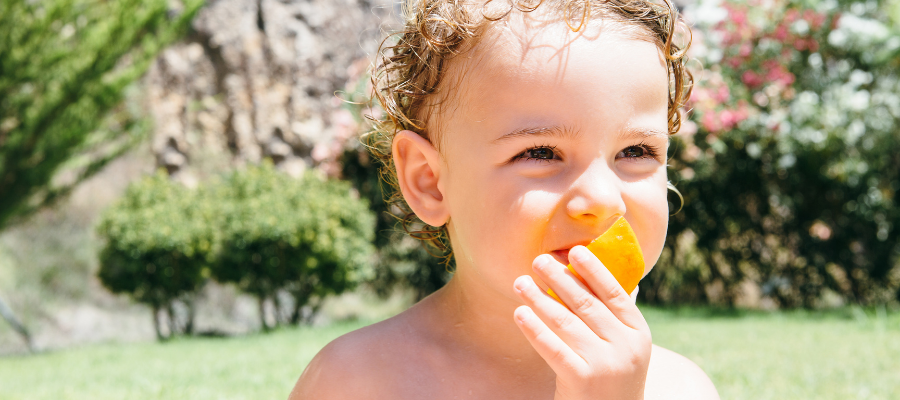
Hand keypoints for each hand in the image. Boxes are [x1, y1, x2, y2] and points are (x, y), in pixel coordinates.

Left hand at [513, 245, 651, 399]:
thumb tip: (595, 272)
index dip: (593, 269)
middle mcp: (625, 346)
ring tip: (520, 283)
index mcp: (638, 332)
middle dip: (558, 278)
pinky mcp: (581, 380)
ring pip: (565, 322)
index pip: (614, 293)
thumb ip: (614, 315)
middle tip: (538, 260)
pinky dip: (533, 328)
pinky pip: (551, 347)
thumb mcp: (624, 346)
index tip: (573, 250)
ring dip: (539, 298)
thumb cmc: (611, 377)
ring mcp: (604, 363)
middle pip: (586, 303)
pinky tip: (520, 313)